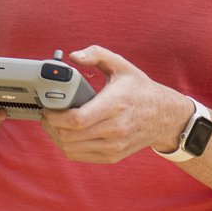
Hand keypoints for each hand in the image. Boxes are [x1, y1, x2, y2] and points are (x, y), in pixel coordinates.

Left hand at [38, 45, 191, 164]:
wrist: (165, 117)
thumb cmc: (140, 90)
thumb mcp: (121, 65)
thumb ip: (96, 54)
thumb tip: (73, 56)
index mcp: (114, 105)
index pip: (77, 119)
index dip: (55, 116)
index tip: (48, 108)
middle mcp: (115, 129)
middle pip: (69, 136)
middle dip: (50, 126)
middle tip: (47, 115)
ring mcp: (114, 145)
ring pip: (70, 148)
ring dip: (55, 137)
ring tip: (53, 124)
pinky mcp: (112, 156)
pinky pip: (79, 156)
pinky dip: (67, 146)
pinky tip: (66, 134)